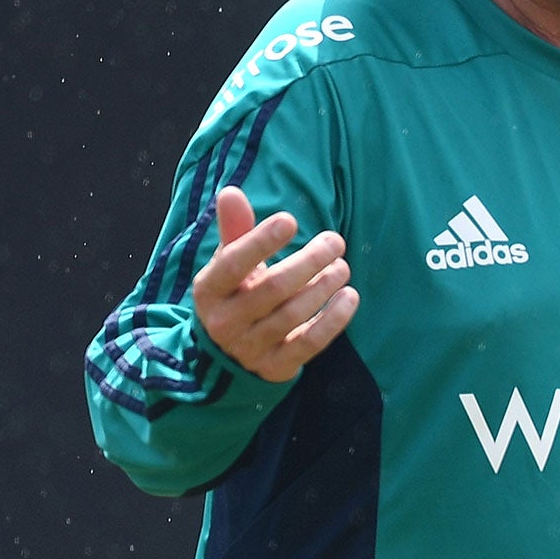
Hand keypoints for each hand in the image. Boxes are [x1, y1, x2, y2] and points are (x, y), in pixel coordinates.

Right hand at [191, 186, 357, 382]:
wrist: (228, 354)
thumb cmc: (235, 295)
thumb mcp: (229, 264)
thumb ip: (234, 230)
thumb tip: (231, 192)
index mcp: (209, 290)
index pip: (233, 263)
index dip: (260, 241)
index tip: (290, 220)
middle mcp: (225, 321)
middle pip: (272, 288)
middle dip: (309, 261)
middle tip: (335, 241)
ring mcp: (250, 347)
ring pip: (293, 315)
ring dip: (324, 286)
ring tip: (342, 266)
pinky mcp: (275, 366)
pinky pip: (309, 344)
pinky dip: (334, 320)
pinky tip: (350, 297)